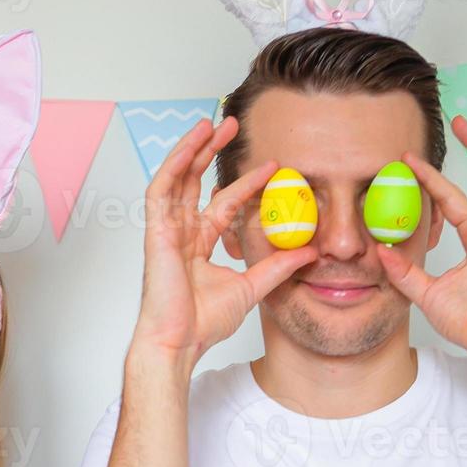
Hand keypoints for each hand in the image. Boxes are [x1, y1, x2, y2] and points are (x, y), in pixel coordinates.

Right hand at [135, 117, 318, 369]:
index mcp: (199, 245)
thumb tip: (310, 251)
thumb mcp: (253, 287)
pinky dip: (175, 164)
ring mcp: (166, 231)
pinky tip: (191, 145)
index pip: (223, 204)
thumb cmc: (202, 324)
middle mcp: (181, 233)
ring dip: (192, 149)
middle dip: (211, 153)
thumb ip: (278, 267)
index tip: (272, 168)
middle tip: (234, 128)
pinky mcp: (156, 232)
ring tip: (212, 123)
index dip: (245, 184)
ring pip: (177, 178)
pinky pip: (162, 189)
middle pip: (194, 182)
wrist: (179, 343)